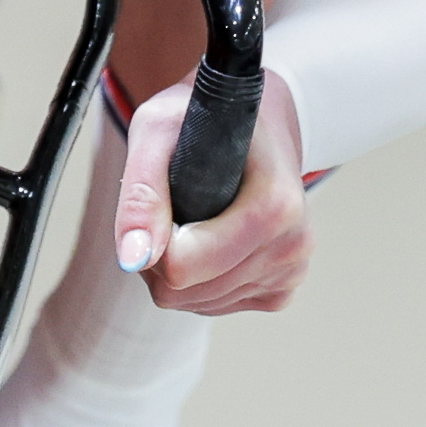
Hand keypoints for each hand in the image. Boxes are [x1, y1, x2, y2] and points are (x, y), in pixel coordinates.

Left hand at [106, 72, 310, 315]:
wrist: (259, 122)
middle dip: (160, 256)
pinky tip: (210, 239)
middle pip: (183, 291)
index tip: (162, 200)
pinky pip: (214, 307)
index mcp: (275, 208)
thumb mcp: (158, 131)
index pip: (181, 268)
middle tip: (172, 205)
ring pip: (195, 303)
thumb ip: (141, 193)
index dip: (154, 237)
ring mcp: (291, 272)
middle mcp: (292, 246)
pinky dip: (199, 279)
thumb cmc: (206, 120)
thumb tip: (133, 259)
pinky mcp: (282, 290)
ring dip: (178, 268)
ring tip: (193, 217)